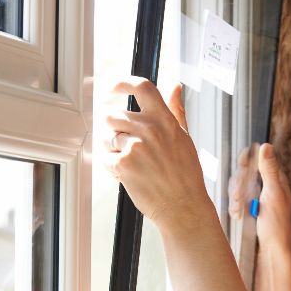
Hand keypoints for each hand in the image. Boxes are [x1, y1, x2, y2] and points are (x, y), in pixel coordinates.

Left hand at [104, 78, 211, 228]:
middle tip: (127, 147)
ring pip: (107, 137)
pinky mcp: (123, 164)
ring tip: (133, 164)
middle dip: (115, 131)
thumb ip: (176, 110)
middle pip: (113, 115)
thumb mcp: (184, 138)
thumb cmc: (185, 175)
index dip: (123, 84)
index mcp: (165, 120)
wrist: (183, 206)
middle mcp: (150, 129)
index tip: (114, 90)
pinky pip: (105, 157)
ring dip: (114, 150)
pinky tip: (129, 175)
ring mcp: (135, 146)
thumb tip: (175, 87)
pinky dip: (112, 167)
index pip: (142, 87)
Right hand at [228, 143, 290, 251]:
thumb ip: (269, 170)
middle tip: (238, 197)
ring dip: (235, 198)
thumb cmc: (277, 226)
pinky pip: (236, 201)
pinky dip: (234, 207)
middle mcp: (267, 187)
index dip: (248, 160)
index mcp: (276, 181)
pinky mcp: (250, 210)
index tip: (241, 163)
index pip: (259, 160)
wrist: (272, 252)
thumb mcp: (273, 195)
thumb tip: (266, 146)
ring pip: (238, 188)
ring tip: (238, 211)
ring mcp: (257, 199)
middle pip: (244, 174)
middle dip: (238, 185)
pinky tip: (237, 216)